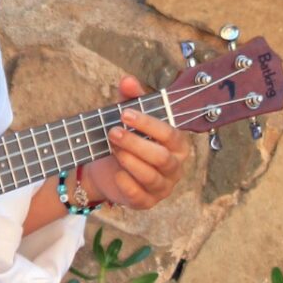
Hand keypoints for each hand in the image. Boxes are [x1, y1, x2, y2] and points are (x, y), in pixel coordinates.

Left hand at [81, 75, 192, 209]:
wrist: (106, 169)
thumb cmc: (125, 140)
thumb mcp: (126, 118)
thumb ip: (130, 98)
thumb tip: (128, 80)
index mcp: (176, 144)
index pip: (170, 134)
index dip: (148, 124)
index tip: (125, 113)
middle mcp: (174, 166)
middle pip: (161, 157)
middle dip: (135, 143)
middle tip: (113, 132)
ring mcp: (162, 187)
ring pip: (151, 176)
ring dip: (129, 160)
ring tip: (113, 148)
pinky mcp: (147, 202)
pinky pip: (140, 195)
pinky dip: (127, 183)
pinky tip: (116, 173)